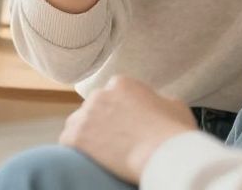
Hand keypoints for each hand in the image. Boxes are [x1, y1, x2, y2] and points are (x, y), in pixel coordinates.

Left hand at [58, 75, 196, 183]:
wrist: (162, 155)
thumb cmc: (174, 132)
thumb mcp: (175, 106)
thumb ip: (158, 100)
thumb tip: (156, 103)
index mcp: (121, 84)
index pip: (111, 94)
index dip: (118, 111)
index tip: (124, 125)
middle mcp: (99, 94)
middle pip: (94, 107)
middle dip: (101, 121)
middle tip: (113, 140)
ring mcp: (86, 115)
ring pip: (78, 122)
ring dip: (86, 134)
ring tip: (101, 151)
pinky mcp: (77, 136)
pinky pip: (67, 140)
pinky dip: (75, 149)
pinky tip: (88, 158)